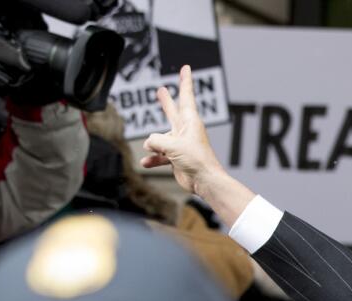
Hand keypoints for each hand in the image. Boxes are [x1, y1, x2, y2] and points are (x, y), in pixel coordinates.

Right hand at [141, 65, 253, 226]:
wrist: (205, 181)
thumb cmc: (196, 160)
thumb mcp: (172, 145)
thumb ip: (155, 140)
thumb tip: (148, 144)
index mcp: (190, 121)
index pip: (186, 96)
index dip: (185, 81)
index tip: (186, 68)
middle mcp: (185, 131)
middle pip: (172, 111)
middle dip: (166, 101)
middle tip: (161, 90)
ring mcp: (181, 144)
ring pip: (161, 138)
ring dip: (154, 145)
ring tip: (150, 150)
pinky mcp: (177, 158)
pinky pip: (160, 155)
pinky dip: (153, 159)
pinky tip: (146, 162)